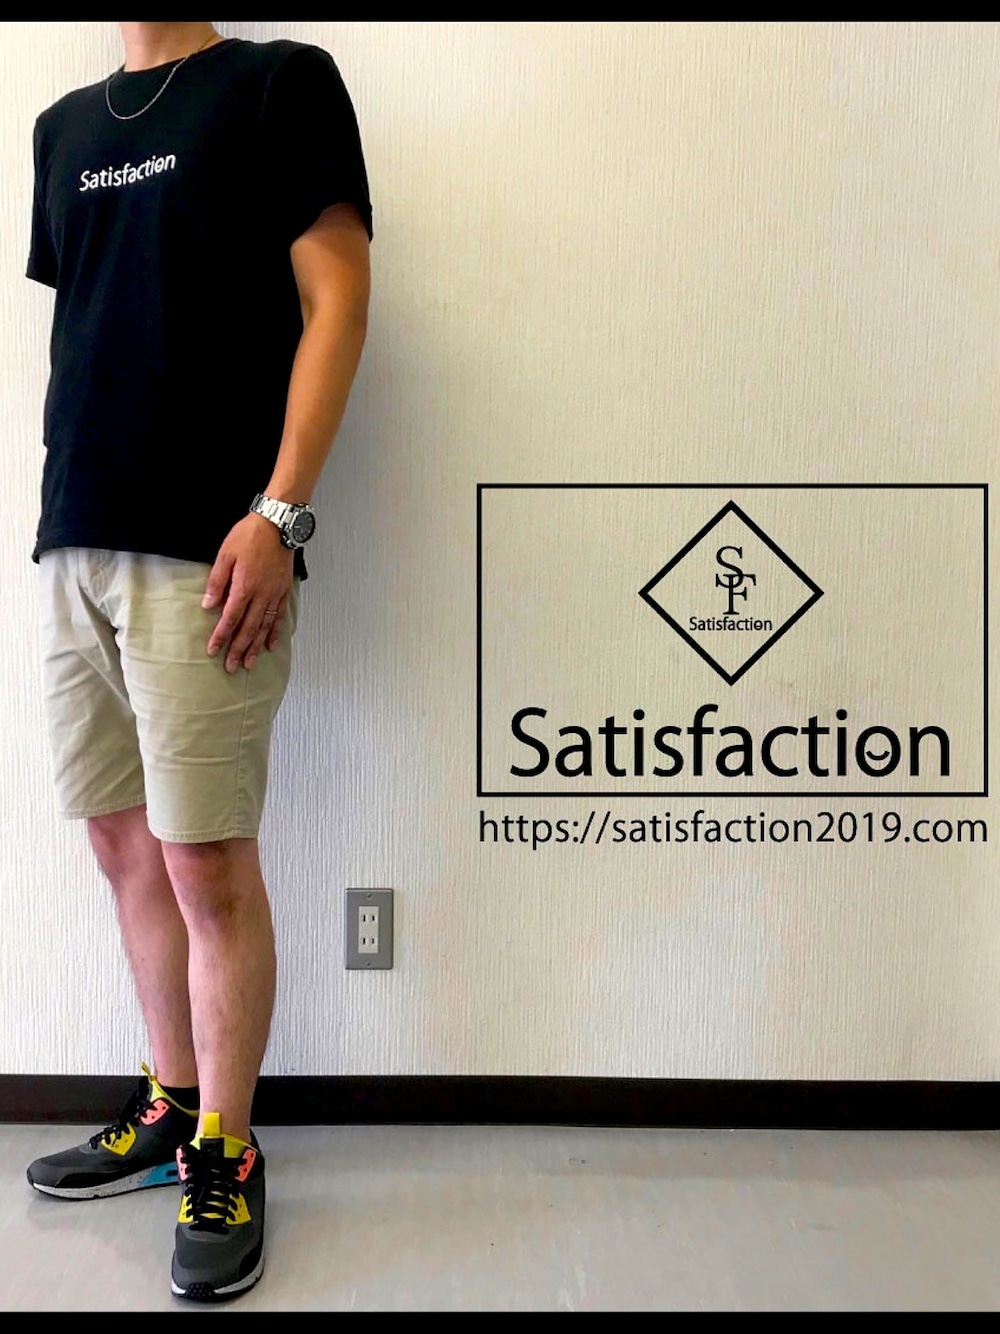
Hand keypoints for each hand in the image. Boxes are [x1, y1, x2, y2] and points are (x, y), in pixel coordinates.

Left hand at [203, 514, 294, 671]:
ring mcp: (274, 594)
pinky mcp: (283, 591)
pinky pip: (279, 616)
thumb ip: (217, 582)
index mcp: (244, 586)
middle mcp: (261, 595)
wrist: (277, 524)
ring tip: (249, 663)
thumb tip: (208, 605)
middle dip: (238, 649)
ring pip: (264, 626)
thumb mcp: (226, 555)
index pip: (230, 618)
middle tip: (231, 666)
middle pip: (248, 628)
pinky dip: (275, 632)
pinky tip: (270, 645)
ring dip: (255, 647)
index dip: (221, 636)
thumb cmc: (249, 536)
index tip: (213, 650)